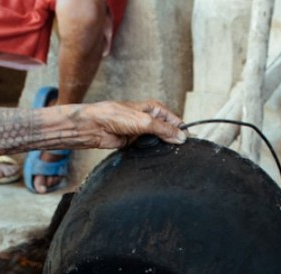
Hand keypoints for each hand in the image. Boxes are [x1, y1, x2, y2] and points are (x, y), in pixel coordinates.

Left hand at [70, 100, 187, 148]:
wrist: (94, 127)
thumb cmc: (114, 116)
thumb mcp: (145, 121)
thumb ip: (164, 129)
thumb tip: (180, 137)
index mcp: (154, 109)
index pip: (174, 120)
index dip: (181, 131)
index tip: (186, 142)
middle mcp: (148, 119)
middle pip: (167, 132)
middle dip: (171, 141)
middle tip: (176, 151)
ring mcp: (141, 132)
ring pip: (157, 142)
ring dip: (160, 148)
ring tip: (165, 154)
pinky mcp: (133, 143)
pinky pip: (146, 150)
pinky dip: (149, 153)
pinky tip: (151, 157)